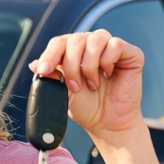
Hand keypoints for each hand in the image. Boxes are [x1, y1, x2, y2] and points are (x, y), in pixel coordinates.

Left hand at [29, 29, 145, 144]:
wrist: (108, 124)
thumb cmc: (87, 107)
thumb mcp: (63, 92)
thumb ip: (51, 77)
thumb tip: (33, 64)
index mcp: (74, 52)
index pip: (59, 42)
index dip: (50, 54)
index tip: (44, 70)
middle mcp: (91, 46)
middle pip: (75, 40)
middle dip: (71, 65)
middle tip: (74, 87)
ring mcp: (111, 48)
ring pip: (95, 39)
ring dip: (89, 65)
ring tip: (92, 84)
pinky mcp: (130, 54)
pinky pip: (116, 44)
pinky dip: (108, 60)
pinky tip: (108, 74)